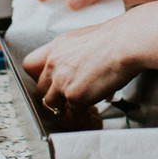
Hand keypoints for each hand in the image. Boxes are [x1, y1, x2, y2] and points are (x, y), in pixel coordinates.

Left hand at [24, 18, 141, 110]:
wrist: (126, 43)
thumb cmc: (117, 38)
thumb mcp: (88, 39)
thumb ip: (79, 55)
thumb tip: (87, 70)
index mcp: (58, 47)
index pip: (30, 64)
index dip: (39, 77)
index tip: (50, 84)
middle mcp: (54, 63)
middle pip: (40, 89)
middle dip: (53, 98)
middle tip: (69, 103)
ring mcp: (62, 81)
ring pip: (51, 105)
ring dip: (65, 113)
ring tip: (83, 115)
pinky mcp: (74, 96)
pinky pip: (73, 115)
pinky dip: (84, 120)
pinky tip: (95, 120)